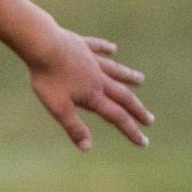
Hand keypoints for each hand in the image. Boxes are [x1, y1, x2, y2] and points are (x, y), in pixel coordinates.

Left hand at [28, 30, 151, 151]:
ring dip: (128, 76)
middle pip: (122, 94)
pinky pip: (97, 46)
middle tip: (150, 119)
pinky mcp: (80, 44)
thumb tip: (88, 149)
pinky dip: (106, 47)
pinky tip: (113, 48)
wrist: (41, 43)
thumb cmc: (48, 77)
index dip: (130, 130)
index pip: (116, 116)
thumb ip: (74, 128)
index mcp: (93, 94)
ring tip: (141, 78)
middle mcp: (97, 76)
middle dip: (136, 109)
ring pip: (114, 69)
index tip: (144, 141)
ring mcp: (90, 59)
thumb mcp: (58, 107)